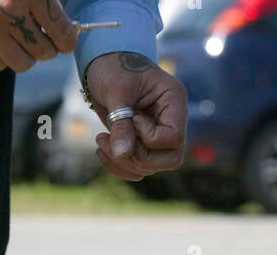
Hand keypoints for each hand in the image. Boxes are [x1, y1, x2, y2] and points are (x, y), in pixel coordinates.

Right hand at [0, 0, 75, 71]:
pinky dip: (3, 55)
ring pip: (24, 64)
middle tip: (40, 35)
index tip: (65, 40)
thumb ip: (44, 0)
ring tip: (21, 38)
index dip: (68, 39)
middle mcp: (7, 11)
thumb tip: (66, 28)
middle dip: (47, 46)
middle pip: (45, 52)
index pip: (62, 32)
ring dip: (27, 55)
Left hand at [85, 51, 186, 182]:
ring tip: (101, 141)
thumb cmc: (113, 66)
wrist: (102, 63)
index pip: (174, 138)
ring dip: (124, 162)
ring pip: (153, 167)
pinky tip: (103, 149)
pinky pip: (139, 168)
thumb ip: (121, 122)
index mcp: (174, 100)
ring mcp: (159, 134)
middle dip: (139, 157)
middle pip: (170, 159)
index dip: (150, 138)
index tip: (131, 118)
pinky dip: (119, 166)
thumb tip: (122, 154)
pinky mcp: (144, 144)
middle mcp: (172, 120)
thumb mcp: (116, 90)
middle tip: (113, 140)